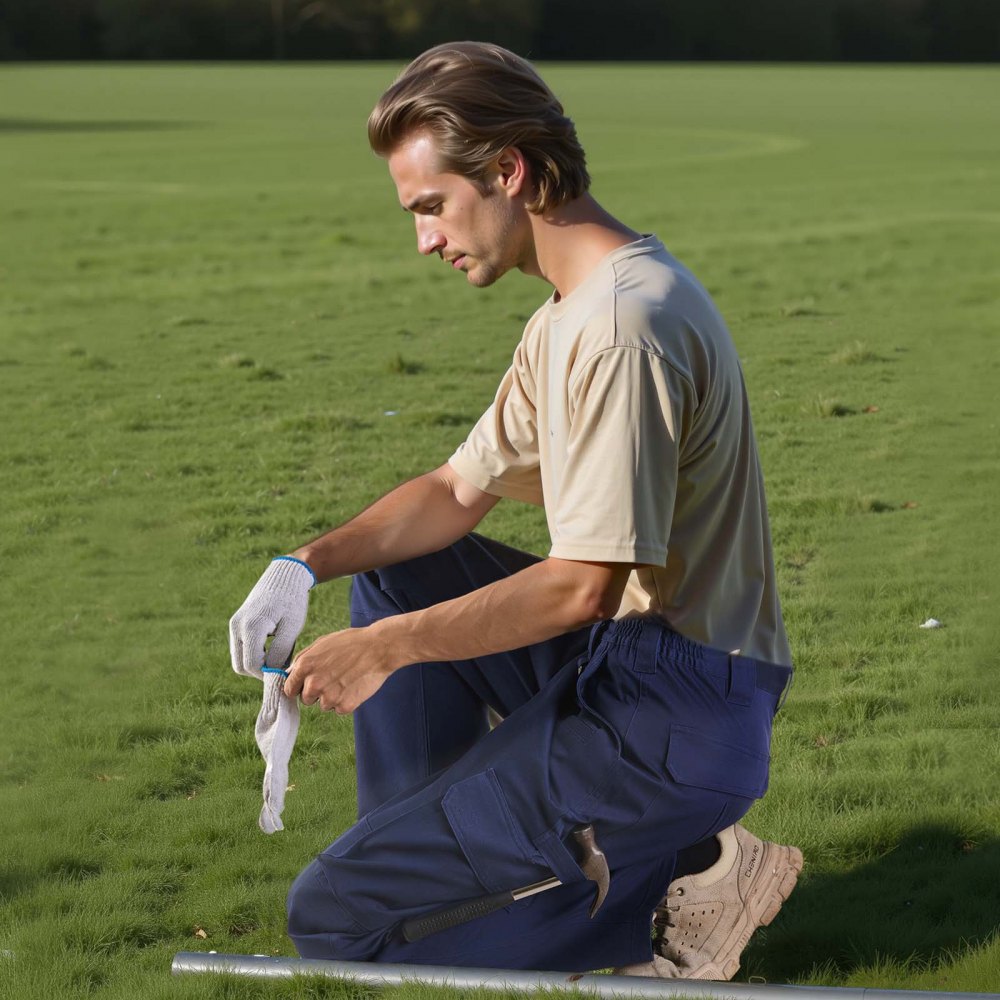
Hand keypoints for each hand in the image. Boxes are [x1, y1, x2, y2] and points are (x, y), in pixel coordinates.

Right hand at [229, 557, 314, 678]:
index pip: (251, 665)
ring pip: (239, 659)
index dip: (267, 674)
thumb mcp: (292, 627)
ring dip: (256, 663)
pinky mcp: (236, 624)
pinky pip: (241, 648)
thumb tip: (272, 673)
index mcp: (251, 627)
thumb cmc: (292, 601)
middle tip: (280, 667)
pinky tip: (272, 648)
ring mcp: (234, 625)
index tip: (283, 673)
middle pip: (241, 666)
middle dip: (259, 672)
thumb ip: (281, 652)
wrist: (286, 577)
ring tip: (278, 655)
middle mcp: (237, 626)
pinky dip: (254, 654)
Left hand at [284, 627, 394, 713]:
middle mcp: (313, 684)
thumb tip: (290, 673)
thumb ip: (303, 659)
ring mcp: (329, 697)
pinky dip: (346, 701)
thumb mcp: (322, 643)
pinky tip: (354, 686)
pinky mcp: (344, 706)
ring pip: (324, 705)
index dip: (298, 687)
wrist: (379, 648)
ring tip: (346, 680)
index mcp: (304, 666)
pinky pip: (339, 709)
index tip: (305, 686)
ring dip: (333, 697)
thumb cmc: (351, 642)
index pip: (289, 689)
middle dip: (316, 692)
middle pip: (306, 699)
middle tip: (333, 678)